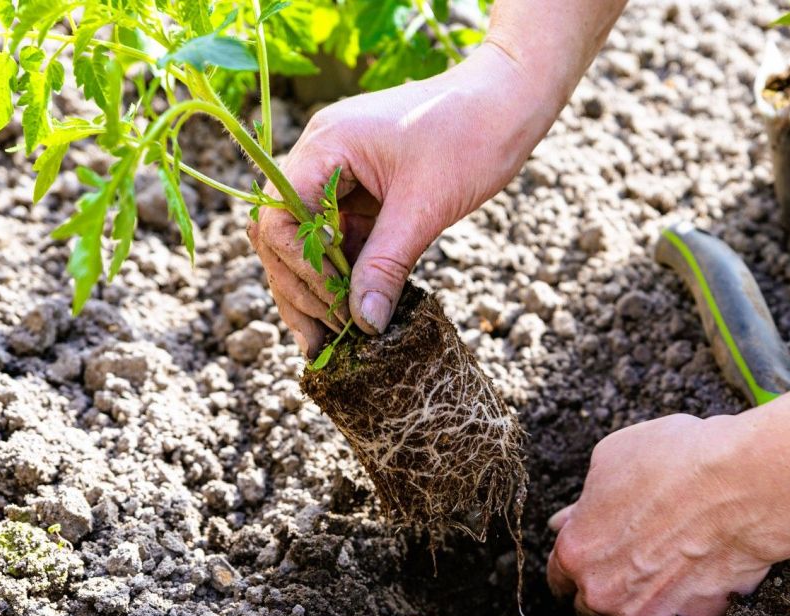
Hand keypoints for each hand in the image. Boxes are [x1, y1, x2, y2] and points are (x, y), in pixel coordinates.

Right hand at [248, 45, 550, 355]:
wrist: (509, 100)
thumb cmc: (471, 136)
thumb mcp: (425, 207)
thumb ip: (387, 264)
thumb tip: (363, 322)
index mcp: (325, 146)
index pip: (279, 216)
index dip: (299, 267)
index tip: (334, 306)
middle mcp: (321, 156)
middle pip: (284, 233)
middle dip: (299, 288)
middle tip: (321, 341)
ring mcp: (341, 173)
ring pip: (311, 241)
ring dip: (319, 289)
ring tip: (329, 342)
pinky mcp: (365, 189)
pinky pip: (343, 237)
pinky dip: (346, 274)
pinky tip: (354, 313)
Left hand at [546, 413, 789, 615]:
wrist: (743, 482)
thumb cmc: (677, 460)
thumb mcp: (613, 458)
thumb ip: (583, 501)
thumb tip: (564, 520)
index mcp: (576, 552)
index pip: (558, 579)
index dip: (575, 570)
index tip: (592, 563)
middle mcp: (603, 592)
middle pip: (587, 611)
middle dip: (600, 595)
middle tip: (627, 573)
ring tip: (656, 591)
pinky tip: (695, 591)